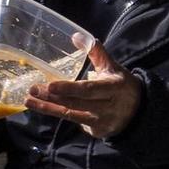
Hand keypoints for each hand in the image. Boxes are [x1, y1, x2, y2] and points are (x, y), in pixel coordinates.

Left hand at [26, 40, 141, 137]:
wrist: (140, 111)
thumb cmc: (121, 85)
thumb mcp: (112, 67)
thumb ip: (95, 52)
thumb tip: (76, 35)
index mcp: (113, 88)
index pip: (88, 90)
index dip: (69, 89)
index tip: (50, 85)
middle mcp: (107, 108)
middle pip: (75, 104)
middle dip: (51, 98)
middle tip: (32, 90)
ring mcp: (101, 122)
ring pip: (71, 115)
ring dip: (48, 109)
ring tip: (28, 101)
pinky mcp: (96, 132)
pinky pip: (74, 122)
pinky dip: (58, 114)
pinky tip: (43, 108)